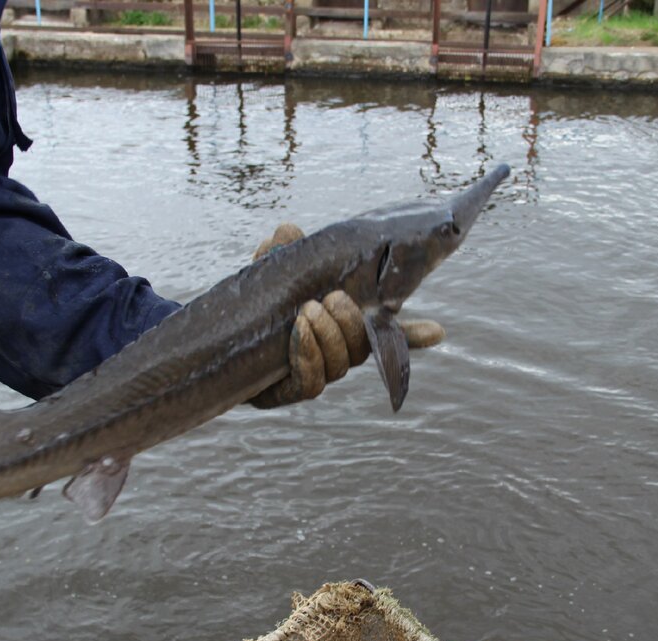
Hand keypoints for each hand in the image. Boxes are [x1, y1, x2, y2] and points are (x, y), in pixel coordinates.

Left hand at [248, 224, 445, 408]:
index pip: (384, 333)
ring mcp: (318, 374)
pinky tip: (297, 334)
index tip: (438, 332)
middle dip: (352, 322)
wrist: (219, 346)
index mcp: (341, 325)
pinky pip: (312, 383)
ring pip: (341, 364)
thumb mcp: (268, 276)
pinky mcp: (293, 392)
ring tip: (306, 312)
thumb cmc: (253, 308)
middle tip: (331, 298)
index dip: (414, 336)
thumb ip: (281, 255)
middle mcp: (337, 353)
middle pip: (363, 347)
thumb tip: (287, 230)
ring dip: (327, 336)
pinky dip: (307, 356)